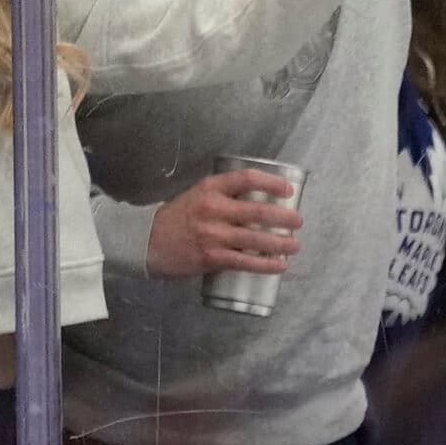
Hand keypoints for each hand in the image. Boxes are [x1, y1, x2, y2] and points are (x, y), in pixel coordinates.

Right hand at [145, 169, 303, 279]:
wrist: (147, 242)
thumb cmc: (178, 217)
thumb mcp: (198, 196)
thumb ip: (225, 195)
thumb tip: (262, 202)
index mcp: (210, 188)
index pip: (247, 179)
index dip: (272, 183)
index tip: (288, 190)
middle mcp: (213, 209)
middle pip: (259, 211)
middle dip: (285, 217)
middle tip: (299, 221)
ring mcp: (213, 234)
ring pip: (257, 239)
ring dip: (282, 243)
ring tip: (295, 245)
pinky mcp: (211, 257)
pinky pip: (246, 261)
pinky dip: (267, 264)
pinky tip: (280, 265)